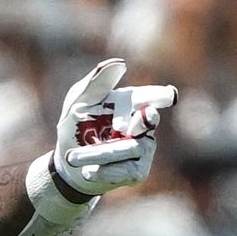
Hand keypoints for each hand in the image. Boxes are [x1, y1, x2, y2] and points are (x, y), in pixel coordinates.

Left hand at [51, 58, 176, 195]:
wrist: (67, 164)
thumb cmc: (75, 127)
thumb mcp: (77, 104)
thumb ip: (95, 84)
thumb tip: (119, 64)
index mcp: (130, 103)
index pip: (148, 96)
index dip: (160, 96)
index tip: (169, 96)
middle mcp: (142, 124)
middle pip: (148, 121)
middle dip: (143, 120)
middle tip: (136, 120)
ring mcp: (143, 148)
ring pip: (128, 148)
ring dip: (96, 153)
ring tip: (72, 158)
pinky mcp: (137, 171)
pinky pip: (126, 171)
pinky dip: (103, 171)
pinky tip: (87, 171)